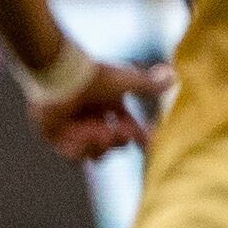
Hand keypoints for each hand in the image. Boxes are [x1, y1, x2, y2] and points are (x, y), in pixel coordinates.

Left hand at [30, 60, 171, 161]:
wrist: (61, 74)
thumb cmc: (93, 75)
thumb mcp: (125, 81)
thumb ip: (148, 84)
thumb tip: (173, 76)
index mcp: (108, 104)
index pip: (129, 126)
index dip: (140, 136)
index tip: (149, 143)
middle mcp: (91, 116)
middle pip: (112, 142)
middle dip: (120, 140)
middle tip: (119, 132)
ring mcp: (72, 127)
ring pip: (93, 151)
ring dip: (102, 145)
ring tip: (101, 131)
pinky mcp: (54, 134)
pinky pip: (71, 153)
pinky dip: (81, 148)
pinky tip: (84, 133)